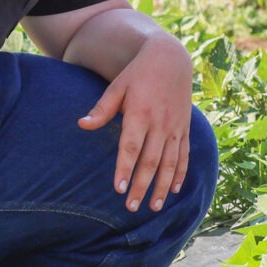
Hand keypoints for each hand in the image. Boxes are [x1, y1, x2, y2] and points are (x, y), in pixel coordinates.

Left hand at [78, 31, 194, 210]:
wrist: (171, 59)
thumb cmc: (138, 74)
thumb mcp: (117, 86)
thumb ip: (102, 109)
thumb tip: (82, 125)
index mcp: (140, 113)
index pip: (131, 147)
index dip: (125, 169)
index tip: (119, 189)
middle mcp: (160, 123)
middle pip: (150, 161)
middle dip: (141, 186)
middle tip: (131, 207)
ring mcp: (175, 127)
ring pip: (169, 163)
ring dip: (162, 187)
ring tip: (153, 207)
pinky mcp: (184, 128)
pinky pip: (184, 155)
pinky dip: (180, 174)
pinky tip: (173, 190)